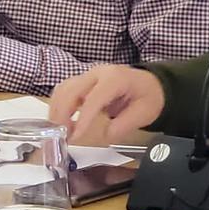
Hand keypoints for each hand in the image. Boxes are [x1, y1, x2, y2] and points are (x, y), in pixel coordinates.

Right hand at [49, 65, 165, 143]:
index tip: (75, 137)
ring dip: (57, 110)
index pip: (94, 98)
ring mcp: (89, 76)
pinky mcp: (83, 82)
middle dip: (62, 113)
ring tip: (60, 132)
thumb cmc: (149, 97)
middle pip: (71, 90)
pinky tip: (61, 122)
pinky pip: (64, 91)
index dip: (83, 118)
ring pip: (63, 89)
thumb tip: (105, 135)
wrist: (151, 84)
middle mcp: (99, 73)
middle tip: (61, 136)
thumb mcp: (144, 113)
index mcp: (116, 78)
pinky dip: (58, 106)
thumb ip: (124, 124)